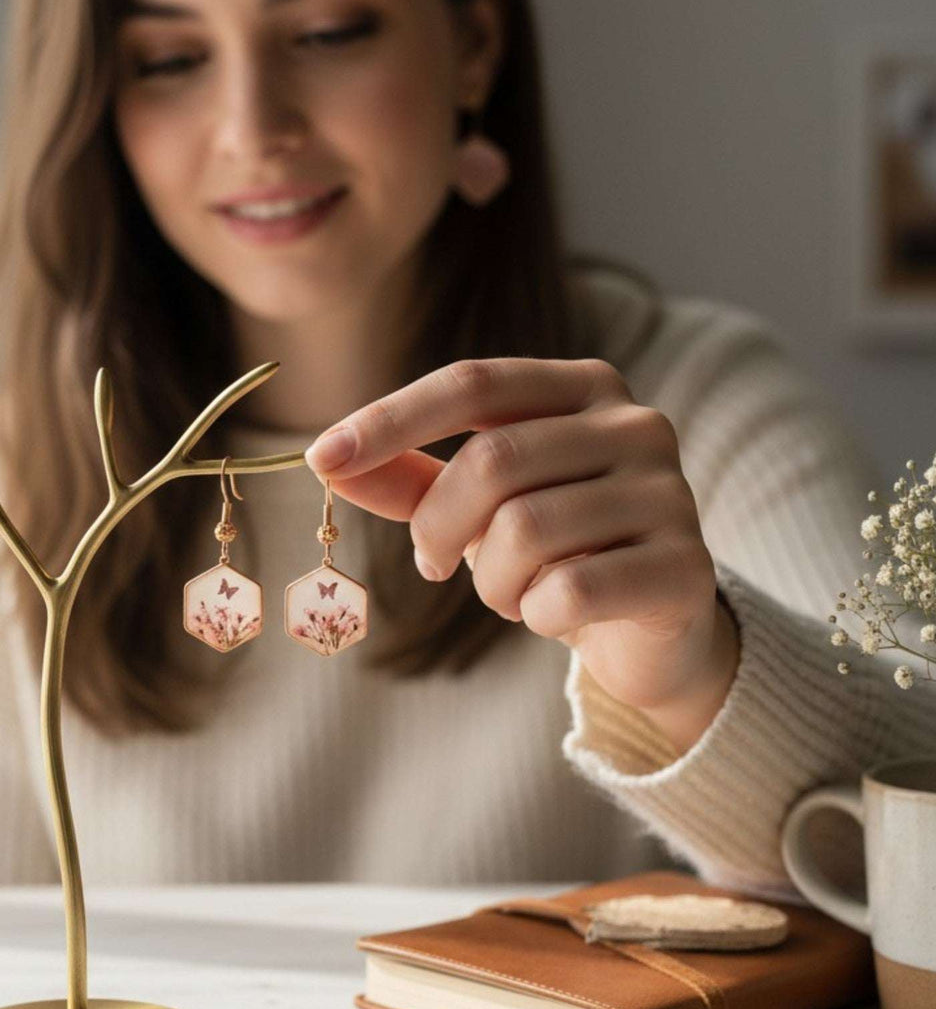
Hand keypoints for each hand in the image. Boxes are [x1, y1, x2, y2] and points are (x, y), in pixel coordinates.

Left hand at [304, 358, 738, 749]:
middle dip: (439, 526)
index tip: (322, 458)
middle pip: (492, 461)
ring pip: (527, 531)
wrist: (653, 624)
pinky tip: (549, 616)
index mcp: (584, 387)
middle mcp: (636, 424)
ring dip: (491, 581)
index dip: (391, 419)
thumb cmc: (558, 549)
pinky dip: (536, 615)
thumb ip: (413, 480)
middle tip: (435, 564)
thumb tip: (329, 463)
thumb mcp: (481, 506)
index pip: (473, 383)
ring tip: (509, 594)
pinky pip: (570, 591)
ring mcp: (669, 493)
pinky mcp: (686, 566)